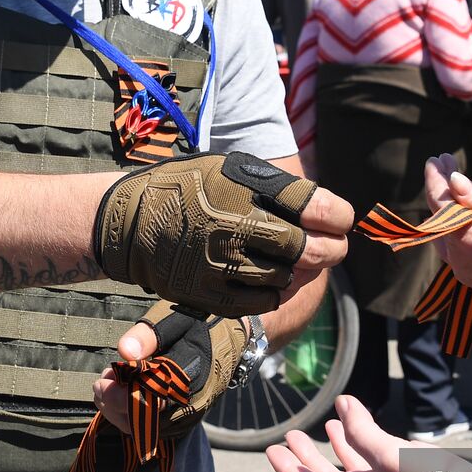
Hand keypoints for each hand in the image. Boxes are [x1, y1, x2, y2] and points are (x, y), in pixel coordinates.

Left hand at [93, 306, 247, 435]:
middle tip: (99, 383)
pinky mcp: (186, 418)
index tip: (104, 379)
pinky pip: (155, 426)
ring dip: (120, 411)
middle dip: (115, 404)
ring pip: (148, 427)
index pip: (149, 397)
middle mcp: (192, 401)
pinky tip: (121, 395)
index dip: (121, 395)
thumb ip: (148, 335)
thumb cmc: (202, 322)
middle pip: (145, 419)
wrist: (236, 337)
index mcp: (191, 374)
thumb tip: (124, 351)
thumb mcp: (175, 318)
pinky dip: (133, 415)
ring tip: (106, 387)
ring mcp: (190, 413)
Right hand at [94, 151, 352, 315]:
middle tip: (331, 248)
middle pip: (310, 249)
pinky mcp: (210, 294)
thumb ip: (281, 190)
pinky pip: (264, 301)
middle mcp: (237, 226)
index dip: (339, 217)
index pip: (318, 207)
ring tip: (290, 259)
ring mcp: (223, 263)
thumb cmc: (192, 189)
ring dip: (297, 270)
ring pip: (289, 277)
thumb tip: (330, 213)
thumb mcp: (234, 170)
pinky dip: (273, 290)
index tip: (340, 220)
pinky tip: (268, 277)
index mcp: (247, 188)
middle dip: (330, 249)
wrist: (131, 222)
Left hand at [267, 396, 471, 471]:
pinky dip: (367, 448)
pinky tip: (374, 435)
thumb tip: (341, 405)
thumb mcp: (393, 456)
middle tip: (288, 438)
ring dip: (337, 450)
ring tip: (328, 428)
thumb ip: (364, 431)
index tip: (270, 450)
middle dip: (307, 458)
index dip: (289, 469)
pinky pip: (378, 467)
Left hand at [423, 154, 471, 314]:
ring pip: (443, 232)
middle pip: (438, 216)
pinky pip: (452, 246)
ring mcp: (462, 269)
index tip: (435, 160)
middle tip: (447, 164)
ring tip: (454, 186)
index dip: (436, 177)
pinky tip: (463, 214)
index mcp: (467, 236)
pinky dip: (453, 226)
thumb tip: (453, 181)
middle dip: (441, 189)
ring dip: (446, 208)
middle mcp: (458, 255)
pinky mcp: (470, 277)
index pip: (439, 201)